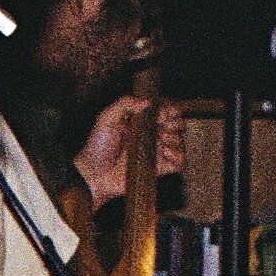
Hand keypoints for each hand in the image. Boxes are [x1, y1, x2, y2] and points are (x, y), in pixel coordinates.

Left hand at [71, 93, 184, 211]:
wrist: (94, 174)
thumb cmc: (97, 147)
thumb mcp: (106, 119)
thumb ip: (124, 104)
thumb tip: (147, 100)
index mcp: (142, 121)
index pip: (166, 109)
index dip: (169, 108)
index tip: (164, 111)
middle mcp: (152, 135)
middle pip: (178, 123)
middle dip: (175, 122)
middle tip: (162, 126)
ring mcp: (157, 151)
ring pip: (180, 140)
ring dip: (174, 138)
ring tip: (160, 140)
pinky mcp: (159, 168)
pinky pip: (180, 161)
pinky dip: (178, 156)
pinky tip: (165, 152)